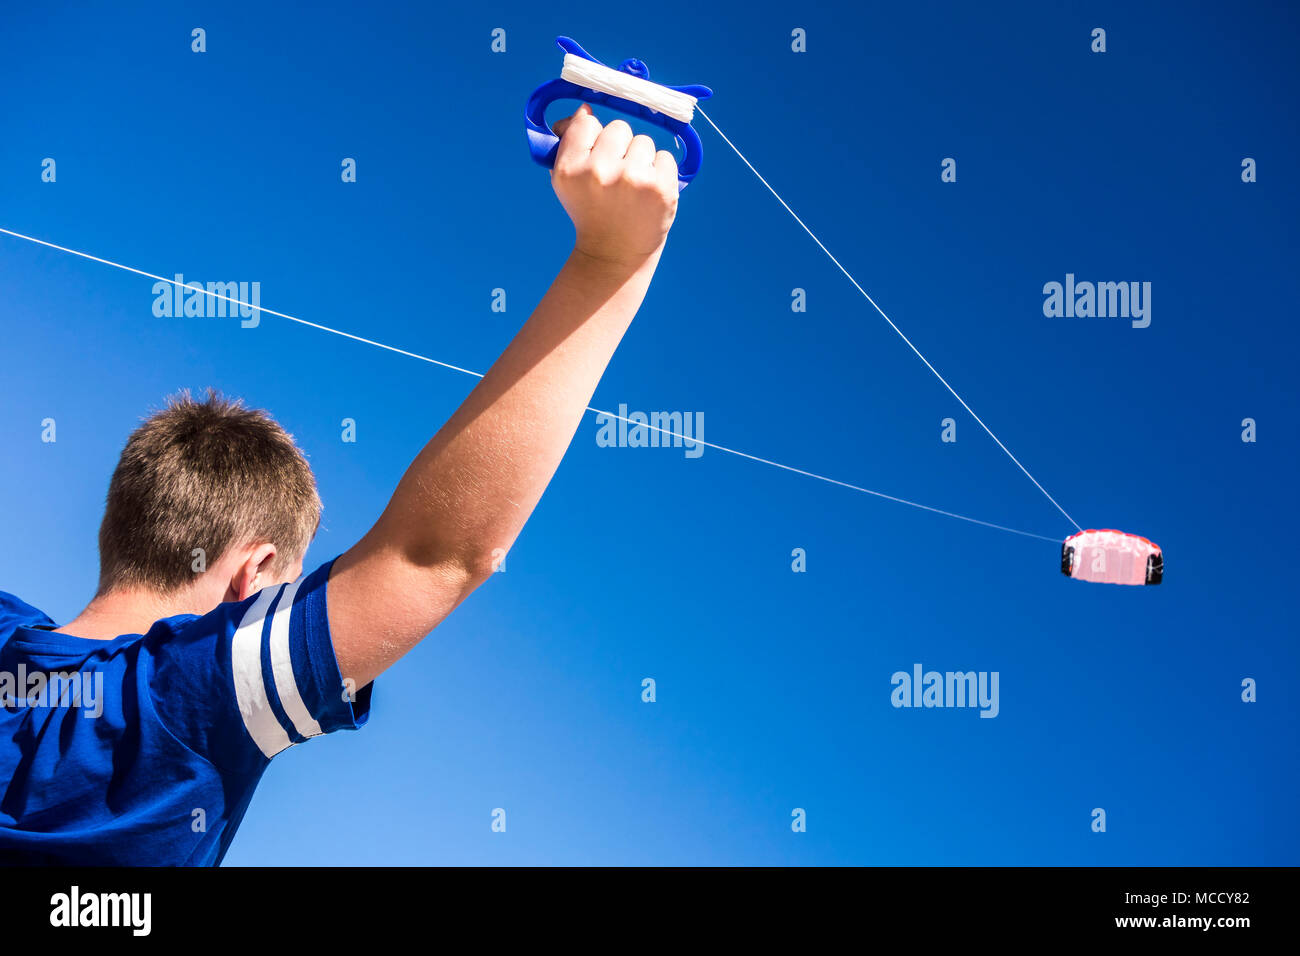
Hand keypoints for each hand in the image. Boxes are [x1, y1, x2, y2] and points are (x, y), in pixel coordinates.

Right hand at [550, 105, 679, 269]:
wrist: (614, 253)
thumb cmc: (591, 210)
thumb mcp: (567, 181)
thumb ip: (568, 143)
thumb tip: (582, 110)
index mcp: (570, 169)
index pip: (587, 122)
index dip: (594, 137)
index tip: (597, 155)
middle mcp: (599, 172)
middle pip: (619, 128)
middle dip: (620, 147)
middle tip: (616, 177)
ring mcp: (632, 179)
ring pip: (643, 141)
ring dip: (641, 159)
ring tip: (632, 187)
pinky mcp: (660, 188)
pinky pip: (665, 157)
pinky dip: (660, 171)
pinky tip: (648, 193)